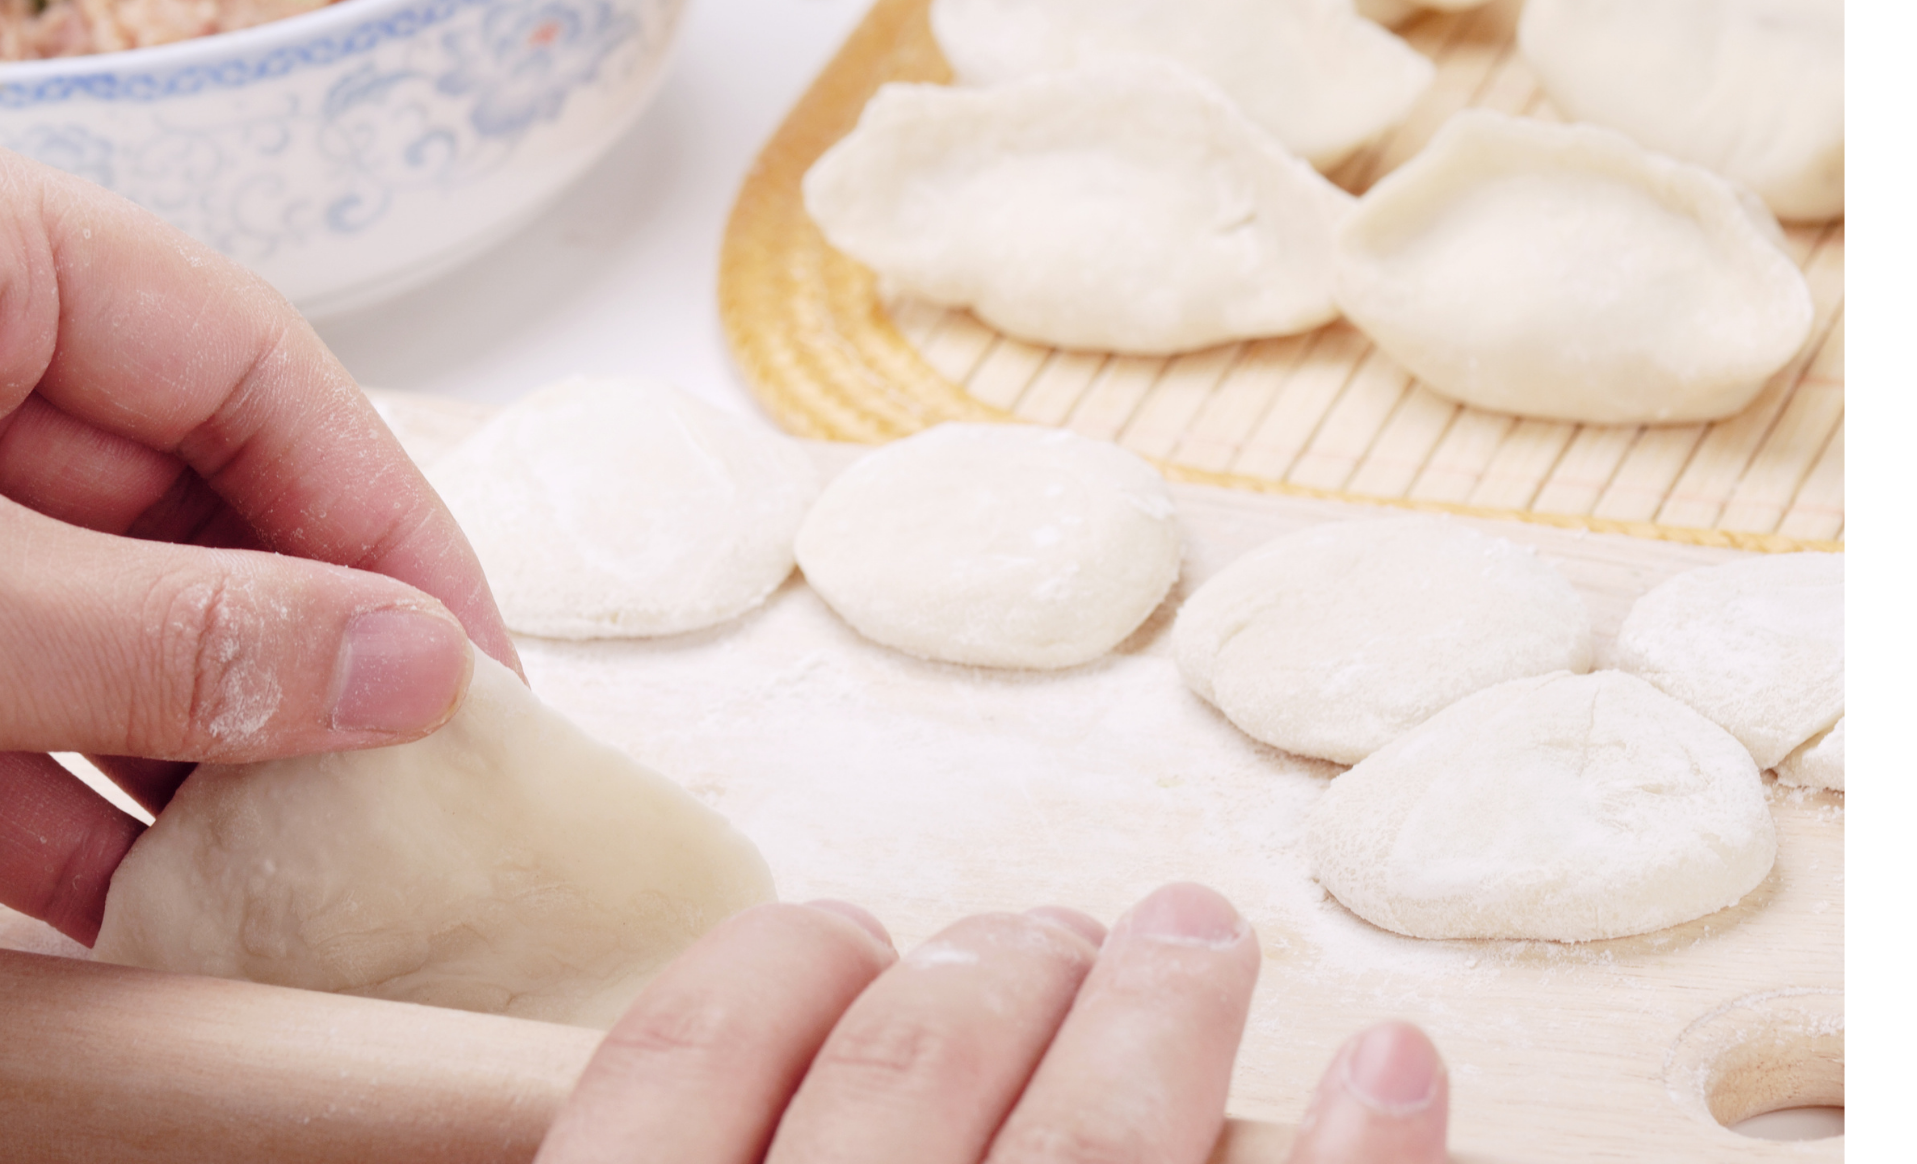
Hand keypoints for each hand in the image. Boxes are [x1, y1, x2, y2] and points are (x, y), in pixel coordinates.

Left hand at [0, 94, 519, 944]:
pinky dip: (60, 817)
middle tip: (411, 787)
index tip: (476, 662)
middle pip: (179, 500)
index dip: (382, 512)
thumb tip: (417, 676)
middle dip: (293, 652)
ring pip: (90, 623)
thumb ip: (186, 639)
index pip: (248, 365)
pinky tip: (148, 915)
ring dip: (192, 755)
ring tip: (308, 871)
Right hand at [541, 884, 1447, 1163]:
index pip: (680, 1068)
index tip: (828, 930)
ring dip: (1160, 1010)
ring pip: (1089, 1148)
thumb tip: (720, 1057)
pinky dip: (1364, 1156)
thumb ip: (668, 1148)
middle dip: (978, 967)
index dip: (764, 972)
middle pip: (901, 1074)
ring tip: (1196, 934)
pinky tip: (1403, 1068)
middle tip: (1033, 930)